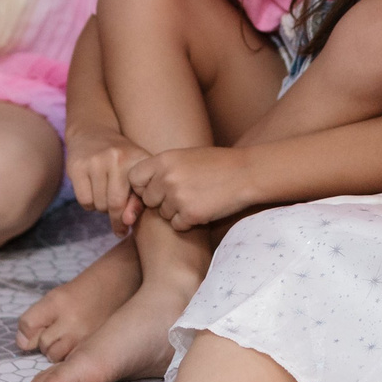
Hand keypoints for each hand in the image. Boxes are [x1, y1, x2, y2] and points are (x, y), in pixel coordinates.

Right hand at [64, 125, 145, 229]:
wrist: (93, 133)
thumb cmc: (120, 161)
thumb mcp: (135, 174)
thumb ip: (138, 200)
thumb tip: (127, 223)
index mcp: (139, 159)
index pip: (139, 198)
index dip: (132, 213)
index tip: (129, 223)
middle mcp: (118, 158)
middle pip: (116, 204)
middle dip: (115, 217)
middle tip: (116, 218)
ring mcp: (96, 161)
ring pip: (99, 205)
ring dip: (102, 208)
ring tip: (104, 196)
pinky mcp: (77, 166)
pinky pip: (85, 201)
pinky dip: (89, 205)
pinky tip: (92, 192)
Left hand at [128, 145, 257, 230]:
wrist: (247, 173)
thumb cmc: (218, 164)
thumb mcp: (186, 156)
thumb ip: (163, 168)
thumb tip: (140, 184)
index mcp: (163, 160)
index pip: (134, 178)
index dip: (143, 186)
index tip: (155, 189)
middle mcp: (166, 178)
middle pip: (148, 200)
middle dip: (161, 201)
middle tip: (182, 195)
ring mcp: (178, 197)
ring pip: (163, 214)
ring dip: (176, 212)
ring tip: (197, 199)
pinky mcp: (190, 214)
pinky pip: (177, 225)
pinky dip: (188, 222)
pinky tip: (203, 209)